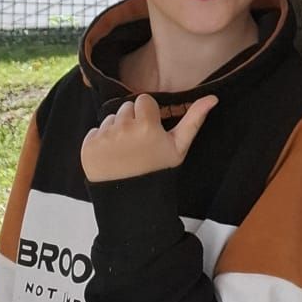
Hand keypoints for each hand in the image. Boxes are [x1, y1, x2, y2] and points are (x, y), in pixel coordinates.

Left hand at [81, 93, 216, 182]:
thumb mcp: (179, 147)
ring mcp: (104, 138)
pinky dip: (100, 142)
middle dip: (131, 121)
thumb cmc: (158, 172)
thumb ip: (194, 118)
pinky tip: (110, 157)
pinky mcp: (88, 148)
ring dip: (115, 131)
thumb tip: (213, 97)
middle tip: (137, 144)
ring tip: (124, 152)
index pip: (143, 101)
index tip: (150, 132)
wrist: (132, 204)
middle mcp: (124, 128)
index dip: (147, 116)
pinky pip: (94, 132)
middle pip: (125, 108)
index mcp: (147, 125)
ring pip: (110, 119)